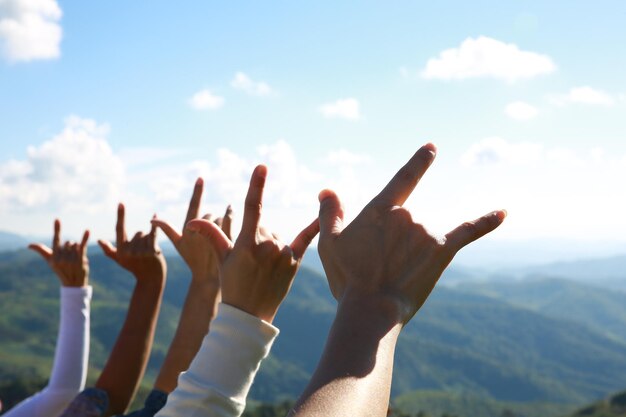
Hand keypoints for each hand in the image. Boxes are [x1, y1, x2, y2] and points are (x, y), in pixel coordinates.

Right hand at [29, 219, 89, 286]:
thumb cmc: (60, 269)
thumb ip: (42, 251)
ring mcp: (72, 259)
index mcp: (54, 257)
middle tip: (71, 256)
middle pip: (69, 242)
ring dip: (77, 248)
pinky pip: (83, 245)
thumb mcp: (50, 261)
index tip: (57, 219)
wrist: (73, 282)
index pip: (55, 240)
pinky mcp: (81, 259)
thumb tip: (29, 245)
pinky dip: (85, 237)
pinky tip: (87, 230)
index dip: (57, 229)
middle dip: (70, 246)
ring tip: (75, 257)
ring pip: (76, 244)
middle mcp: (62, 258)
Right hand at [98, 203, 165, 281]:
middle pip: (138, 233)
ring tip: (149, 252)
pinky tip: (155, 214)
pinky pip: (153, 234)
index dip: (121, 216)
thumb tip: (99, 240)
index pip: (119, 230)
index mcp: (121, 251)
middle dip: (141, 239)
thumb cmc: (134, 268)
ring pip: (146, 234)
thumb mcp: (120, 260)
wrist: (151, 279)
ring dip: (148, 240)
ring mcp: (141, 251)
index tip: (121, 203)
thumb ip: (109, 250)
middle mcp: (130, 251)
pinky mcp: (153, 251)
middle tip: (143, 252)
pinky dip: (156, 224)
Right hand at [151, 178, 232, 283]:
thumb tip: (152, 219)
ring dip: (221, 223)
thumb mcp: (179, 246)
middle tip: (212, 237)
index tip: (201, 177)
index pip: (193, 207)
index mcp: (188, 231)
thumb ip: (166, 229)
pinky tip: (230, 214)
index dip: (196, 192)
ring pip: (220, 217)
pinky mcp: (231, 240)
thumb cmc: (193, 261)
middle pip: (209, 216)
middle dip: (211, 223)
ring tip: (220, 238)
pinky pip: (230, 220)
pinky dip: (230, 216)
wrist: (211, 280)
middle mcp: (202, 233)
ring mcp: (217, 236)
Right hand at [188, 165, 318, 322]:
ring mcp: (283, 253)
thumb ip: (211, 235)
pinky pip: (305, 239)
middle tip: (250, 263)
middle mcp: (268, 245)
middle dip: (256, 237)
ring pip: (277, 235)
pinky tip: (323, 216)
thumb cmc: (232, 284)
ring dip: (270, 244)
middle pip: (263, 226)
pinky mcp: (294, 261)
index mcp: (247, 243)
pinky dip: (313, 227)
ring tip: (262, 268)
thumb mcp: (221, 258)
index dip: (256, 185)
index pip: (252, 207)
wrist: (250, 314)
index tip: (262, 167)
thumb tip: (191, 221)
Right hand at [317, 143, 505, 324]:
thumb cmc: (348, 278)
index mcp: (380, 209)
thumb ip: (329, 213)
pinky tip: (503, 212)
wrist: (371, 308)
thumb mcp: (328, 243)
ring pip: (423, 236)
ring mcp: (426, 231)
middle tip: (377, 272)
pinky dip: (486, 221)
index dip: (419, 162)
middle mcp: (407, 214)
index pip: (403, 178)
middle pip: (406, 222)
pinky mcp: (442, 250)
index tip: (432, 148)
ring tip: (392, 279)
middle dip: (393, 246)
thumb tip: (326, 189)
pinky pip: (468, 232)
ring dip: (410, 255)